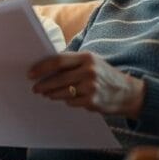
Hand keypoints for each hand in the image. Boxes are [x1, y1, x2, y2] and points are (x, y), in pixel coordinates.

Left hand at [27, 52, 145, 117]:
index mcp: (86, 57)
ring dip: (51, 94)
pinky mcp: (93, 101)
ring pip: (62, 92)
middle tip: (35, 88)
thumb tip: (45, 67)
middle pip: (58, 78)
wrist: (128, 92)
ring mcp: (91, 87)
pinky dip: (66, 101)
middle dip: (43, 84)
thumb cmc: (104, 75)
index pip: (58, 61)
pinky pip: (71, 102)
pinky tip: (65, 99)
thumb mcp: (91, 62)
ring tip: (46, 94)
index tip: (30, 73)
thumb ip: (71, 63)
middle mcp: (89, 71)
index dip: (41, 68)